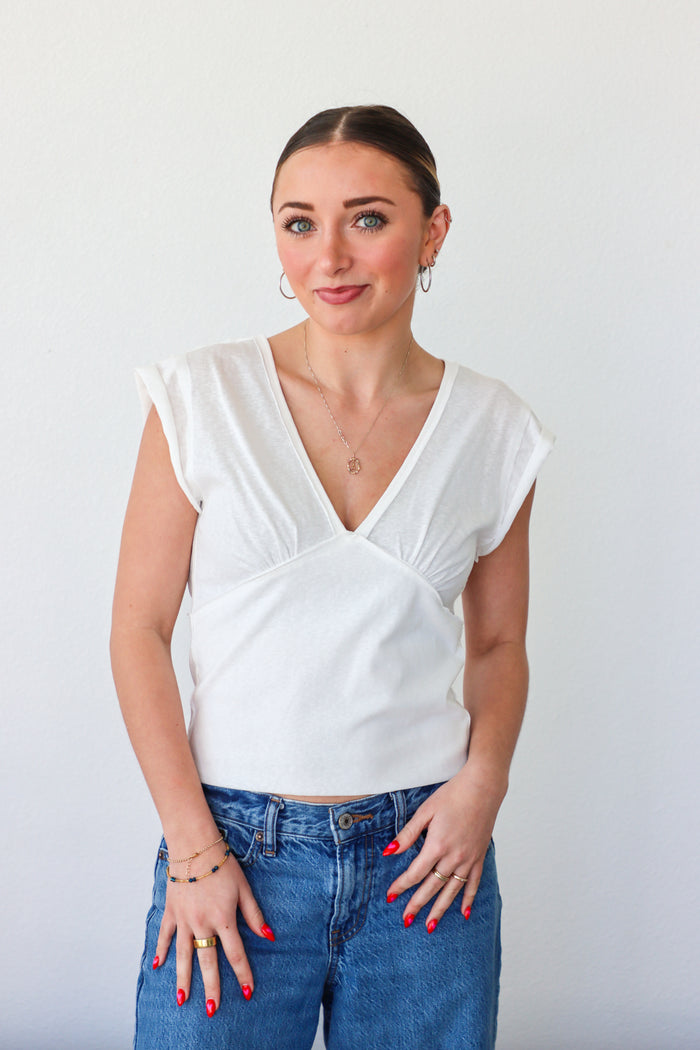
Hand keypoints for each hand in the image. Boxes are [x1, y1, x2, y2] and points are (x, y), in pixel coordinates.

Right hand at [152, 849, 274, 1014]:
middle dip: (211, 987)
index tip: (248, 992)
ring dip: (183, 979)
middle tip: (212, 1010)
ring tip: (183, 1000)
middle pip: (208, 961)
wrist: (195, 846)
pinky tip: (158, 967)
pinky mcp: (171, 912)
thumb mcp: (244, 888)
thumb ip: (254, 915)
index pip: (235, 953)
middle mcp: (202, 923)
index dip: (243, 974)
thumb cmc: (223, 865)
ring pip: (183, 955)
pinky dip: (161, 951)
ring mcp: (184, 920)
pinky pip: (164, 936)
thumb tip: (268, 936)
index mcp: (223, 918)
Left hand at [383, 767, 503, 930]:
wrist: (483, 787)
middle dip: (417, 904)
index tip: (390, 896)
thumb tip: (389, 852)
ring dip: (440, 909)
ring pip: (452, 890)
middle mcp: (454, 856)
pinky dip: (468, 899)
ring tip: (430, 926)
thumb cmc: (453, 795)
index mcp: (437, 845)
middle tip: (406, 920)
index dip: (401, 886)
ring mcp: (469, 858)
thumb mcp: (425, 811)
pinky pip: (474, 883)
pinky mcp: (480, 856)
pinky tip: (464, 913)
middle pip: (432, 886)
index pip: (415, 873)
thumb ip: (408, 833)